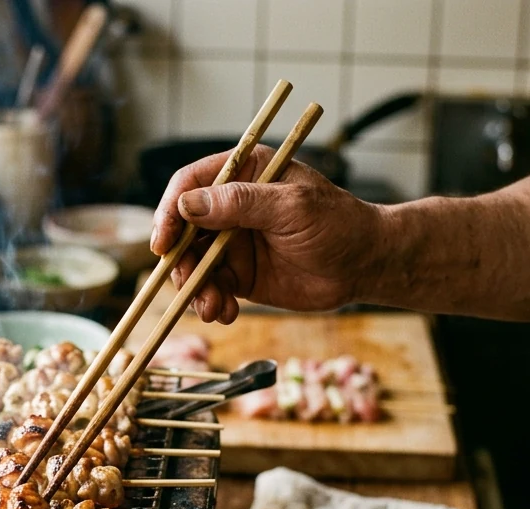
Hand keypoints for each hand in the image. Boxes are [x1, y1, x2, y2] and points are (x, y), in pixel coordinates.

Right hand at [150, 144, 389, 322]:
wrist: (365, 266)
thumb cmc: (339, 224)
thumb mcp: (291, 208)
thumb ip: (240, 204)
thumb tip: (188, 205)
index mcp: (244, 173)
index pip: (190, 185)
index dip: (170, 212)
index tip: (164, 242)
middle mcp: (231, 206)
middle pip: (183, 230)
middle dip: (180, 261)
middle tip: (189, 284)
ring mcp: (232, 242)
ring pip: (192, 264)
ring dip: (195, 289)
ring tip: (214, 307)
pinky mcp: (238, 275)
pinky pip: (210, 289)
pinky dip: (211, 304)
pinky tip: (226, 313)